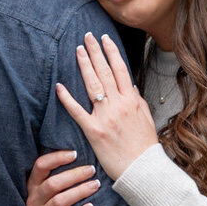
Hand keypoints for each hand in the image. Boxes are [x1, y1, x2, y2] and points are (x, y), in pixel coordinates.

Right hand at [26, 151, 100, 205]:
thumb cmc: (60, 204)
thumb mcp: (54, 187)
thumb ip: (60, 171)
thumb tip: (80, 144)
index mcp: (33, 185)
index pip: (40, 166)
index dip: (57, 158)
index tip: (75, 153)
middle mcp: (33, 200)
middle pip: (52, 184)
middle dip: (74, 175)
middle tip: (92, 170)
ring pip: (59, 202)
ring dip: (79, 192)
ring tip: (96, 185)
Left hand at [56, 31, 159, 183]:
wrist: (143, 170)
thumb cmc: (145, 146)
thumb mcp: (146, 118)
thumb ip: (137, 100)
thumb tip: (130, 84)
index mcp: (132, 100)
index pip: (120, 69)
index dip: (111, 51)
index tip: (104, 39)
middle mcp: (118, 105)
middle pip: (105, 72)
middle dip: (95, 51)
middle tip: (87, 36)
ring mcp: (105, 117)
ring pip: (92, 85)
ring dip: (84, 65)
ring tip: (78, 50)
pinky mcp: (93, 131)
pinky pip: (77, 111)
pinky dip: (67, 98)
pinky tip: (59, 86)